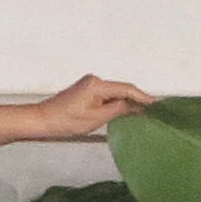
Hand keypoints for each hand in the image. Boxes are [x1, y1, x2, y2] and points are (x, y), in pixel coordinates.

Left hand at [22, 76, 152, 139]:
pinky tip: (126, 112)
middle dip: (137, 99)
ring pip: (115, 93)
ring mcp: (90, 84)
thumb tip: (137, 107)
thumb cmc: (67, 121)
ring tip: (144, 113)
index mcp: (97, 85)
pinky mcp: (86, 91)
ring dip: (128, 102)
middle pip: (122, 89)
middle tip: (154, 112)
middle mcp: (95, 80)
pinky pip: (107, 95)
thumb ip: (119, 110)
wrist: (42, 120)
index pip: (127, 89)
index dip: (143, 97)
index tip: (157, 106)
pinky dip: (117, 103)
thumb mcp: (97, 118)